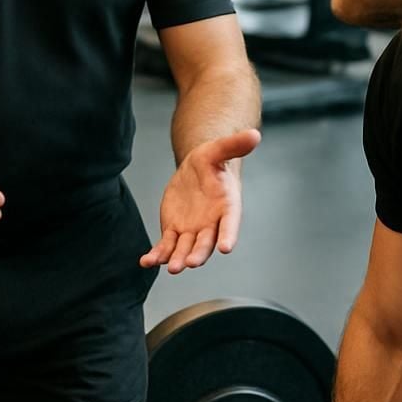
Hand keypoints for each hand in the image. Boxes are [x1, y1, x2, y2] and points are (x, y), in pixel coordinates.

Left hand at [141, 129, 260, 272]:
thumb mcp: (218, 149)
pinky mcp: (174, 231)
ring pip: (185, 249)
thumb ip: (234, 145)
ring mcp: (192, 231)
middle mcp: (211, 224)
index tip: (226, 247)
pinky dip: (157, 255)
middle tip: (191, 262)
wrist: (195, 170)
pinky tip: (146, 261)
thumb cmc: (211, 161)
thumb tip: (255, 134)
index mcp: (227, 206)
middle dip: (198, 253)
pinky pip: (165, 246)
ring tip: (170, 267)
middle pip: (206, 243)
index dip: (228, 235)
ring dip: (178, 259)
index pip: (230, 223)